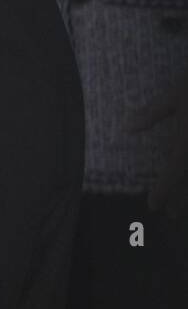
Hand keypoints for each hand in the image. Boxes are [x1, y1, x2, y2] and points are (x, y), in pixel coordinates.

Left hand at [131, 74, 187, 217]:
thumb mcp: (176, 94)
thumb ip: (153, 113)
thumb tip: (127, 128)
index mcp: (186, 141)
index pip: (174, 171)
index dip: (163, 190)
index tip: (153, 206)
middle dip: (181, 198)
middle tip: (170, 214)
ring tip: (181, 210)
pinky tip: (186, 180)